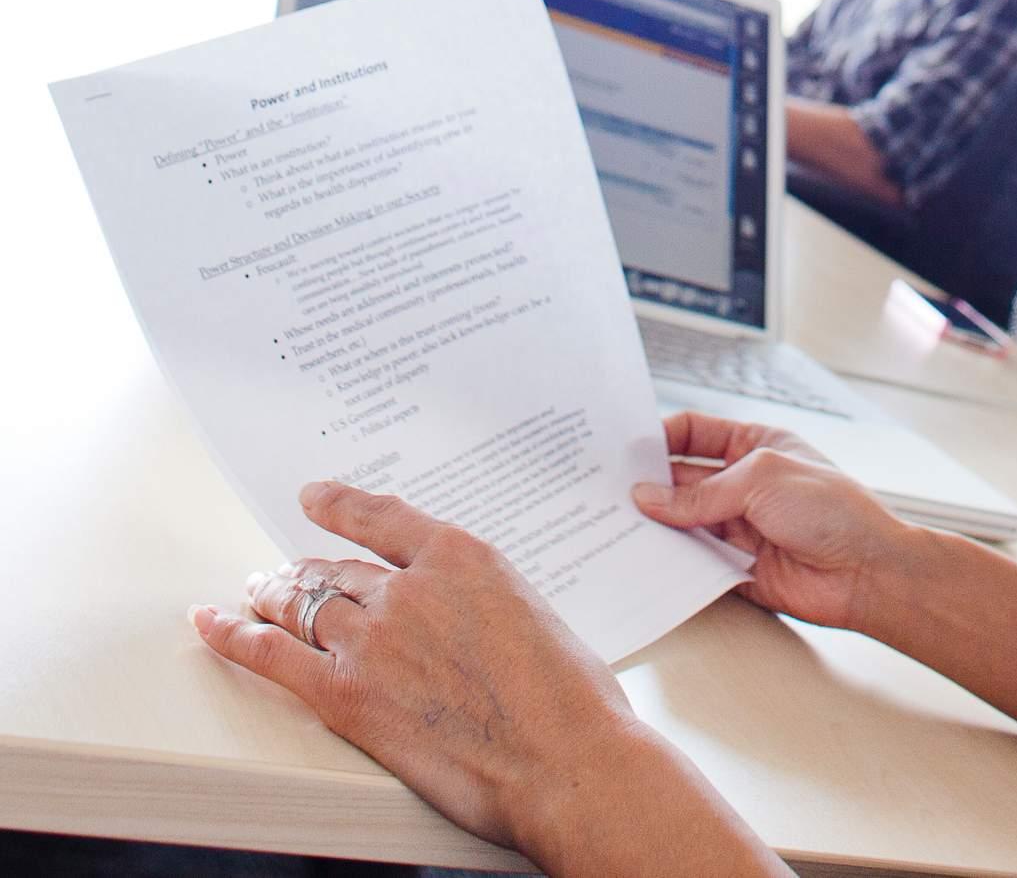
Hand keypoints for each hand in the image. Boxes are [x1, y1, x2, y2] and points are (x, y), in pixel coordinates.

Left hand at [191, 481, 636, 855]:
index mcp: (463, 558)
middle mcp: (409, 588)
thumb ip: (481, 605)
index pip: (385, 519)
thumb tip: (459, 622)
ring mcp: (372, 639)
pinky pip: (272, 654)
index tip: (318, 497)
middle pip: (338, 569)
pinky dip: (234, 634)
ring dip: (272, 597)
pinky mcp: (345, 694)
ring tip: (254, 594)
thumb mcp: (532, 616)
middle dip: (306, 569)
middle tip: (284, 572)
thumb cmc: (566, 696)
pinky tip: (214, 621)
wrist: (559, 754)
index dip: (343, 505)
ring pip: (303, 605)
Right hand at [634, 412, 923, 633]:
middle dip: (647, 485)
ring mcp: (738, 526)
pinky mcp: (735, 568)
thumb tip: (648, 498)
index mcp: (754, 444)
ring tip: (609, 526)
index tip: (621, 451)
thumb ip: (702, 492)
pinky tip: (640, 562)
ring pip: (682, 522)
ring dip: (653, 526)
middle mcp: (742, 484)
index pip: (695, 433)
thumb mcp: (762, 479)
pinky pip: (692, 563)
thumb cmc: (831, 509)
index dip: (660, 439)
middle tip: (603, 493)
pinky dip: (668, 563)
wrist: (865, 572)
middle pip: (682, 479)